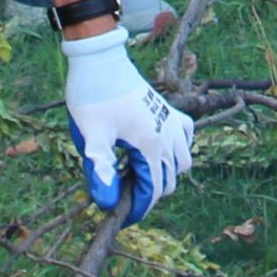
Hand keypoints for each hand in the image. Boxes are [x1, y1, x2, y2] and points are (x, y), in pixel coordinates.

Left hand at [61, 30, 193, 219]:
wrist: (101, 61)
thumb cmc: (93, 97)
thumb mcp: (91, 136)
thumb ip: (100, 170)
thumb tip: (106, 203)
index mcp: (151, 144)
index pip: (154, 190)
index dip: (138, 208)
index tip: (119, 215)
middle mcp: (170, 135)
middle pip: (168, 181)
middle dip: (147, 193)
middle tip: (120, 192)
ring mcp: (173, 122)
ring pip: (182, 162)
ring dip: (163, 173)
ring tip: (134, 173)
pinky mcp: (169, 111)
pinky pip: (185, 138)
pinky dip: (176, 149)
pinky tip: (154, 148)